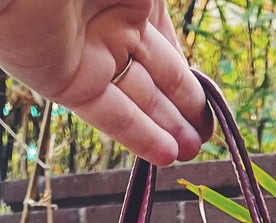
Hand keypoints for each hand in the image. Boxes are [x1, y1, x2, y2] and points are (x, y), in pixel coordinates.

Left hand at [0, 0, 209, 166]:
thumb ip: (159, 8)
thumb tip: (178, 43)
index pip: (165, 41)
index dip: (186, 70)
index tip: (206, 99)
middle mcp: (114, 25)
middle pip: (156, 74)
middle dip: (183, 105)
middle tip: (206, 133)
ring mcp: (93, 57)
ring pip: (139, 99)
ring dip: (167, 127)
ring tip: (193, 151)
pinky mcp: (69, 86)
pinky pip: (111, 115)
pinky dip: (140, 136)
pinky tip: (167, 155)